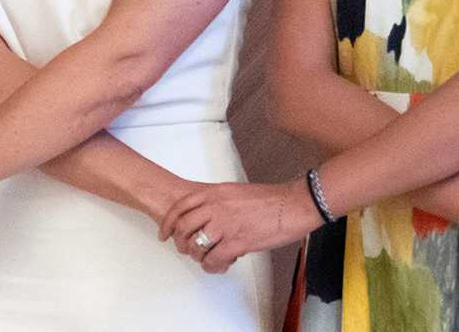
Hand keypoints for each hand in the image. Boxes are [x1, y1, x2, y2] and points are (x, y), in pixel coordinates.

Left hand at [159, 180, 318, 272]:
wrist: (294, 205)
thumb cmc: (270, 200)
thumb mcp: (235, 191)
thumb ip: (217, 200)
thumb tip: (206, 213)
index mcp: (214, 193)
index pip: (180, 207)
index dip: (168, 222)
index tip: (164, 232)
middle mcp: (216, 207)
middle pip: (183, 227)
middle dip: (180, 242)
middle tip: (185, 249)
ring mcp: (226, 225)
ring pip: (196, 245)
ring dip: (198, 256)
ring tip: (206, 258)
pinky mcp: (238, 242)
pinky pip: (214, 259)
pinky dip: (212, 266)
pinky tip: (219, 266)